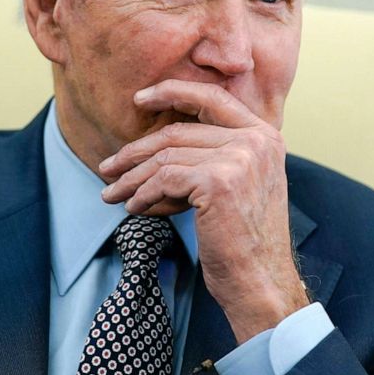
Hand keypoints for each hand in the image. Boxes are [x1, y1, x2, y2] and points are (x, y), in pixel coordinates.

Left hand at [99, 79, 308, 342]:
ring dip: (132, 177)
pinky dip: (142, 194)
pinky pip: (164, 179)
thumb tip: (157, 148)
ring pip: (167, 156)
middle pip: (180, 131)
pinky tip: (133, 208)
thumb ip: (215, 156)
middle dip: (137, 150)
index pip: (213, 97)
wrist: (261, 282)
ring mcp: (239, 158)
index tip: (139, 98)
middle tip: (108, 167)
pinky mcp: (218, 181)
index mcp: (265, 135)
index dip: (173, 92)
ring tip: (112, 192)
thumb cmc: (245, 242)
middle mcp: (256, 140)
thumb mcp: (239, 186)